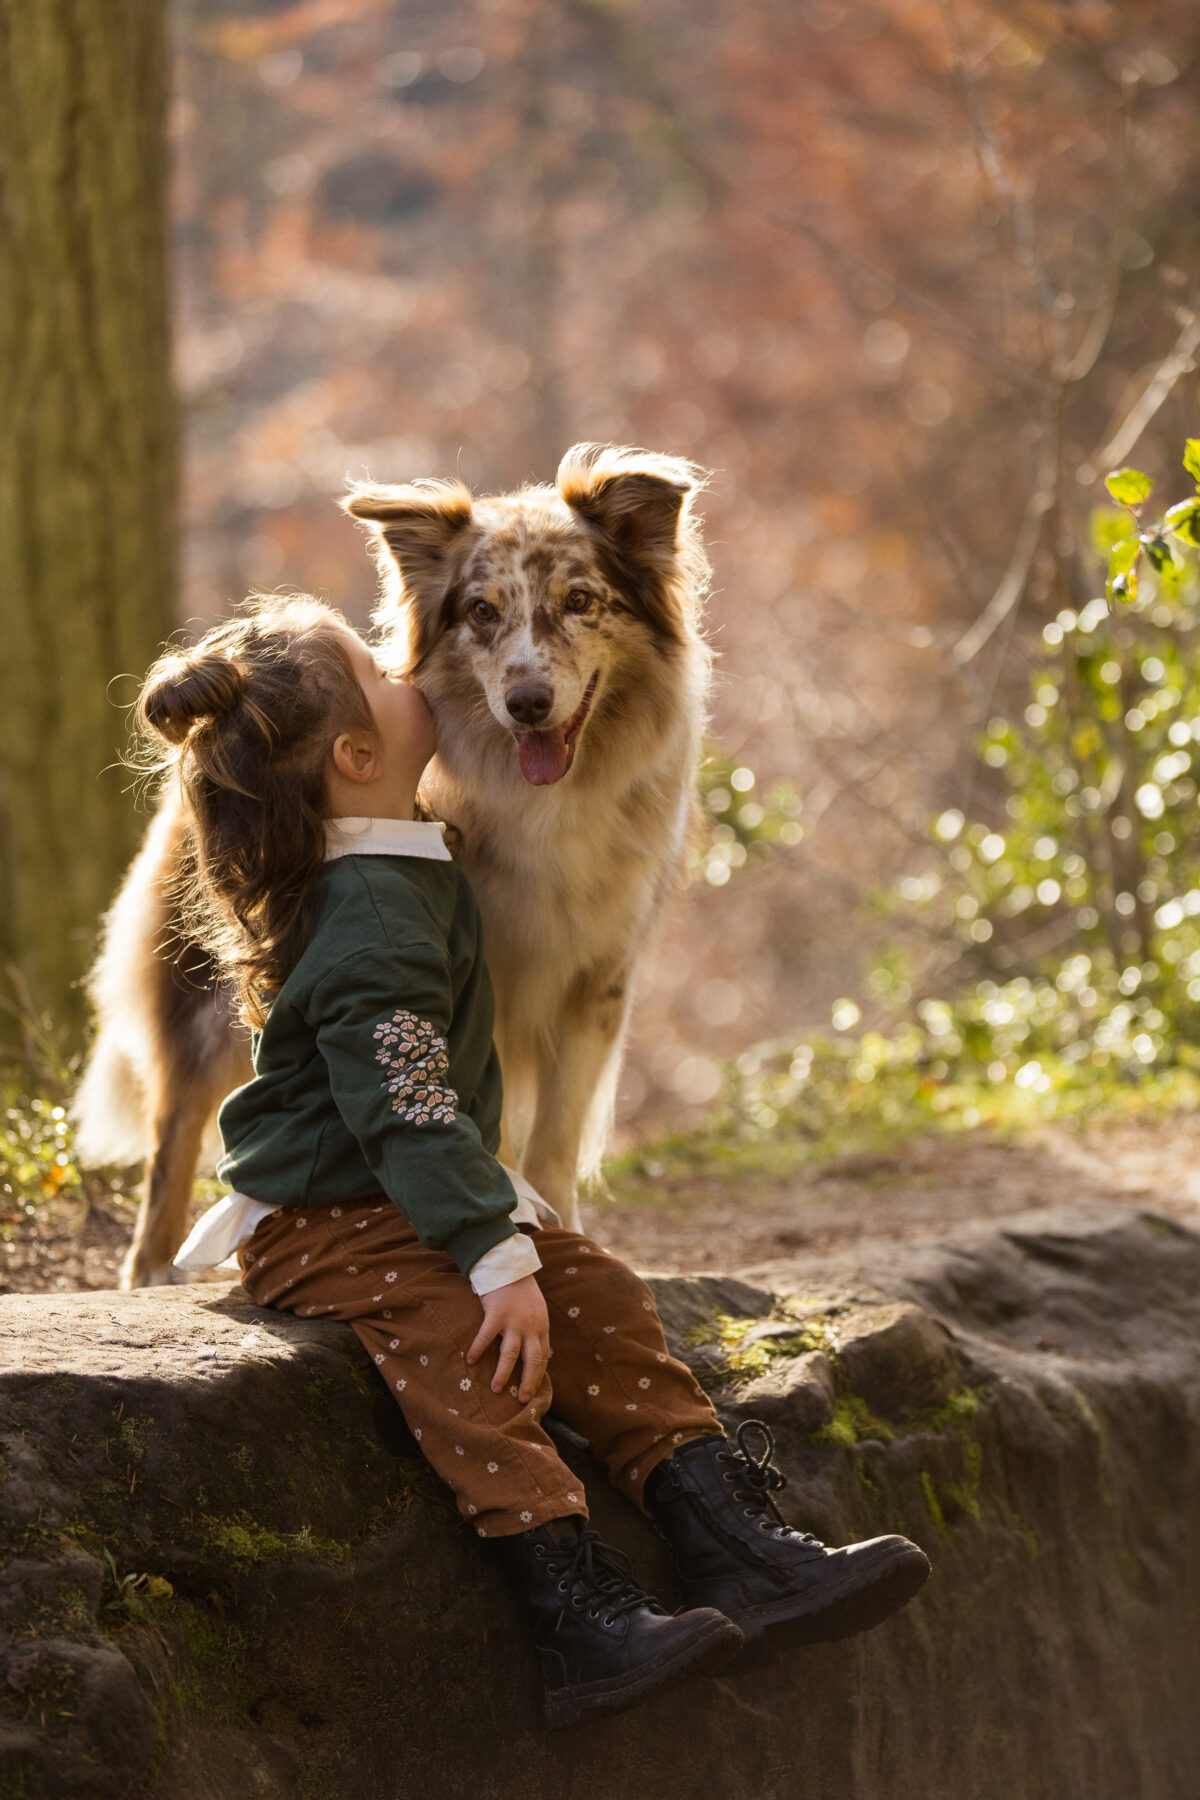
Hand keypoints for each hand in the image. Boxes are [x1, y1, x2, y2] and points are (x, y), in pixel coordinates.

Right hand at [466, 1274, 550, 1401]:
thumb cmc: (521, 1290)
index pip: (543, 1357)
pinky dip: (478, 1349)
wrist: (509, 1267)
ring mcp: (514, 1321)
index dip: (538, 1375)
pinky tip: (471, 1360)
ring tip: (496, 1389)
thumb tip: (533, 1351)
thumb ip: (535, 1329)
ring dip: (504, 1373)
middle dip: (528, 1382)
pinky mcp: (496, 1313)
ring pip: (511, 1354)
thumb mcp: (537, 1310)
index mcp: (541, 1326)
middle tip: (522, 1400)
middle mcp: (531, 1326)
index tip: (532, 1391)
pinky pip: (486, 1336)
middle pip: (532, 1360)